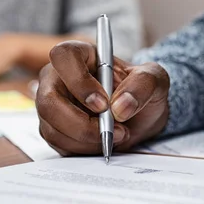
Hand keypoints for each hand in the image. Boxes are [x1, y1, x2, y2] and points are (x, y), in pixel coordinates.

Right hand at [36, 41, 169, 155]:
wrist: (140, 116)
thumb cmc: (141, 90)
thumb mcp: (154, 79)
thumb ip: (142, 85)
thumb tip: (121, 106)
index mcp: (80, 55)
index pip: (63, 56)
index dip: (79, 82)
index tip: (103, 104)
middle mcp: (59, 78)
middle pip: (48, 100)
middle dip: (80, 124)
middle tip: (111, 130)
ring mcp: (52, 104)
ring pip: (51, 127)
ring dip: (86, 139)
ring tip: (116, 134)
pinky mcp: (54, 128)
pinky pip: (58, 144)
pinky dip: (84, 149)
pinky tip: (103, 141)